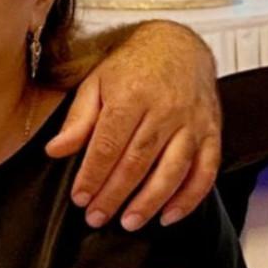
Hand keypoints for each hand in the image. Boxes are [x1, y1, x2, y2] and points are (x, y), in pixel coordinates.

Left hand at [46, 21, 219, 230]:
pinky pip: (205, 170)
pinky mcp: (212, 132)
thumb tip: (54, 151)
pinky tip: (169, 215)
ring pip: (172, 170)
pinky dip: (189, 197)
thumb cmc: (131, 66)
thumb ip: (77, 120)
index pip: (108, 145)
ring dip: (150, 201)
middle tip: (97, 217)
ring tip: (129, 222)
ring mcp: (192, 122)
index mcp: (130, 96)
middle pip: (137, 161)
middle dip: (115, 194)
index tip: (80, 198)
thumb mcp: (96, 83)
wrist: (178, 45)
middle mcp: (163, 110)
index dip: (93, 175)